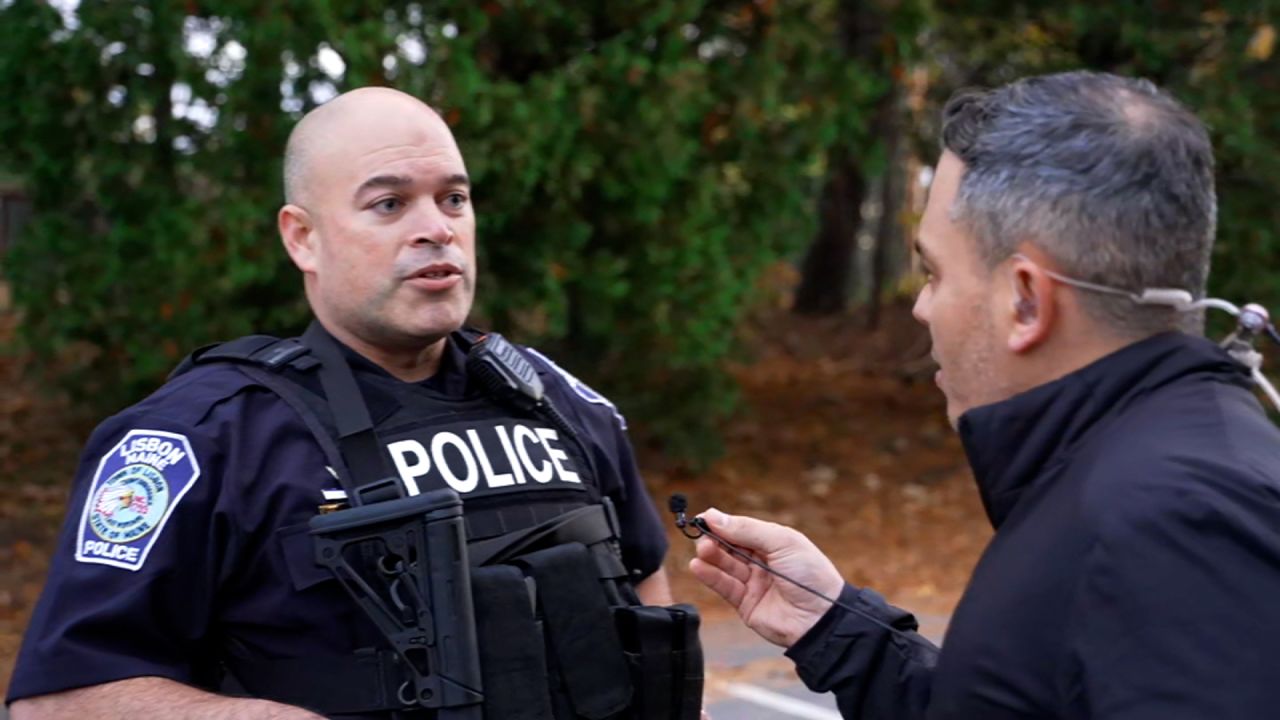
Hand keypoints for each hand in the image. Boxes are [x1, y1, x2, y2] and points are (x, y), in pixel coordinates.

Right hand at [689, 509, 843, 647]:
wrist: (821, 619)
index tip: (703, 518)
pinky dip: (710, 576)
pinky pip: (724, 586)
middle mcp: (763, 561)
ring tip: (702, 550)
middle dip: (715, 539)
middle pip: (731, 546)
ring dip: (711, 556)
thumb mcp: (783, 542)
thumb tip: (714, 516)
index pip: (742, 529)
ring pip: (725, 565)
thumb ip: (747, 529)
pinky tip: (698, 566)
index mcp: (775, 543)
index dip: (723, 523)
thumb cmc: (811, 576)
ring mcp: (754, 583)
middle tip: (702, 537)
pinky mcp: (746, 603)